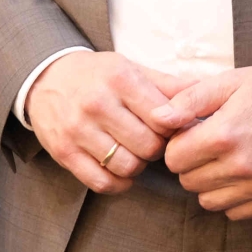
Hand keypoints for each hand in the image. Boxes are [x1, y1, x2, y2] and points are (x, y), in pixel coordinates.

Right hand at [26, 50, 191, 192]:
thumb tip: (204, 91)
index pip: (163, 117)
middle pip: (148, 145)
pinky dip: (118, 183)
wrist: (46, 78)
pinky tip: (120, 170)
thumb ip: (167, 85)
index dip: (173, 128)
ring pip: (127, 166)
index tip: (170, 127)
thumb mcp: (131, 68)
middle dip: (157, 148)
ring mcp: (77, 129)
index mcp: (119, 78)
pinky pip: (102, 182)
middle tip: (153, 141)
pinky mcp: (63, 152)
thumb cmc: (98, 75)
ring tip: (135, 153)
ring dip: (138, 166)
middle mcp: (97, 103)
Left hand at [155, 63, 251, 219]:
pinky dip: (231, 197)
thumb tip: (157, 118)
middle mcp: (240, 166)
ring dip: (208, 183)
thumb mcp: (229, 82)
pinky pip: (234, 213)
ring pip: (207, 201)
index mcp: (224, 135)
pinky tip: (240, 174)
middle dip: (191, 163)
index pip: (173, 158)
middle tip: (208, 144)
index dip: (178, 144)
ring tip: (224, 159)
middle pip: (188, 181)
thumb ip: (188, 100)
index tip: (192, 132)